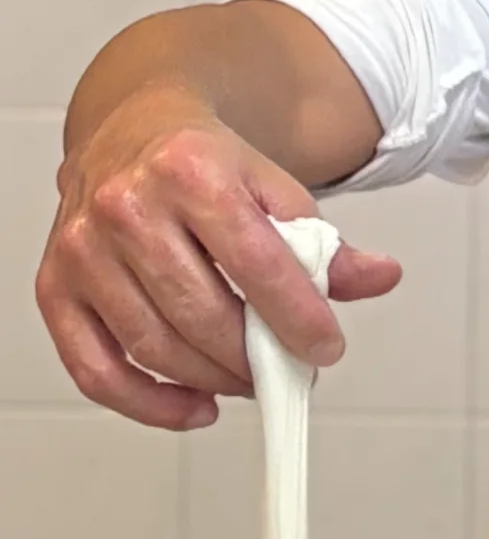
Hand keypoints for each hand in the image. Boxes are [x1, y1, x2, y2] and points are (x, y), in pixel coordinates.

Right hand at [38, 85, 399, 430]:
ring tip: (247, 377)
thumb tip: (381, 276)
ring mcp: (84, 248)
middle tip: (286, 368)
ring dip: (215, 381)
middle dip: (256, 359)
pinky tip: (196, 407)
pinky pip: (97, 371)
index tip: (325, 350)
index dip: (300, 322)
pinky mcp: (57, 286)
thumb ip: (328, 246)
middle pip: (204, 317)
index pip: (258, 267)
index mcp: (190, 171)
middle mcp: (125, 204)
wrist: (134, 131)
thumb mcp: (277, 191)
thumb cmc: (206, 169)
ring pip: (158, 349)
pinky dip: (150, 405)